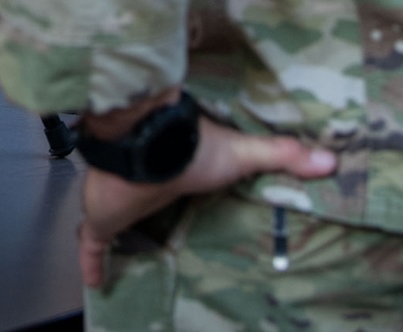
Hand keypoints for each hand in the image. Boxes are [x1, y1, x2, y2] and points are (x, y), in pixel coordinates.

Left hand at [79, 115, 337, 290]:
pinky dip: (92, 261)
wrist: (144, 141)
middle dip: (138, 211)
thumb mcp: (243, 154)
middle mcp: (144, 188)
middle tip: (143, 229)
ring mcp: (119, 203)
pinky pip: (93, 246)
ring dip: (111, 231)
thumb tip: (331, 160)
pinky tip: (93, 281)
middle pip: (140, 203)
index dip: (169, 186)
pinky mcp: (101, 219)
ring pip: (110, 220)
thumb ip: (281, 154)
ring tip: (115, 249)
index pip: (170, 180)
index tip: (170, 196)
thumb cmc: (192, 148)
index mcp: (174, 171)